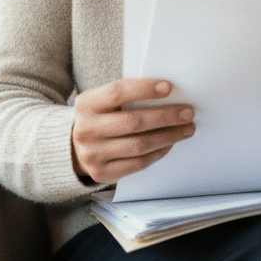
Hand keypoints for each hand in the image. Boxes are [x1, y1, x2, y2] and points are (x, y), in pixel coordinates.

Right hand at [71, 79, 194, 183]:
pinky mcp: (102, 172)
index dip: (144, 89)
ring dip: (168, 136)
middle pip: (133, 122)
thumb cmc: (98, 118)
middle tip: (187, 112)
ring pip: (139, 145)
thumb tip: (166, 94)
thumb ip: (125, 97)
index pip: (117, 92)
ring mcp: (93, 153)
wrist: (73, 147)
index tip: (168, 87)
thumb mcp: (101, 102)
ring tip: (186, 128)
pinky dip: (158, 152)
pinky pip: (138, 163)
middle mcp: (86, 129)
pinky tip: (170, 144)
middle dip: (165, 116)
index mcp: (86, 104)